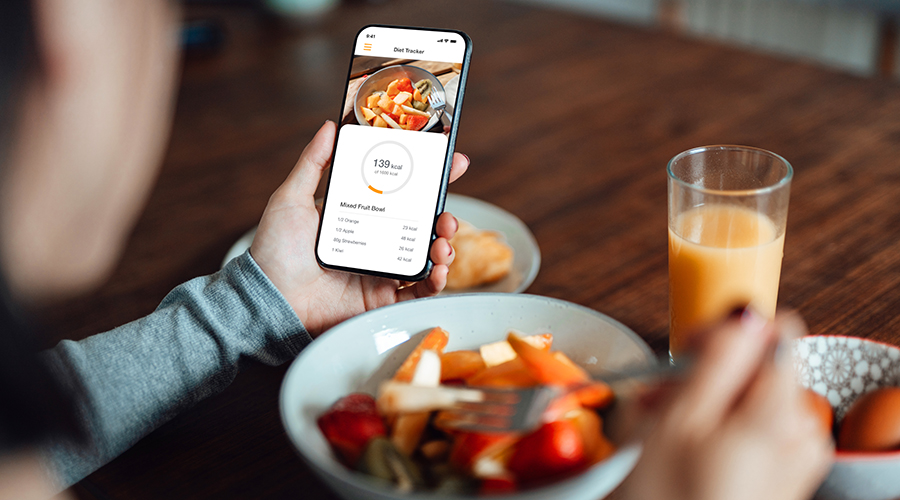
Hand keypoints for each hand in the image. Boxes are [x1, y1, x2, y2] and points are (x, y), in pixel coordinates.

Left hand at [250, 121, 469, 335]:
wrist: (270, 300)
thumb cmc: (275, 251)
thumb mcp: (291, 199)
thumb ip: (312, 162)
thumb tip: (330, 126)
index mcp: (361, 216)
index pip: (402, 193)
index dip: (430, 178)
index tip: (451, 161)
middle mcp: (375, 243)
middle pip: (422, 226)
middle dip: (444, 217)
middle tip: (446, 215)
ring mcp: (381, 271)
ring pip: (426, 256)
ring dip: (444, 247)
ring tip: (443, 242)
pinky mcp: (382, 300)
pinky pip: (419, 291)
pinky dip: (436, 281)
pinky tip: (437, 270)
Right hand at [618, 310, 832, 499]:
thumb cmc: (669, 499)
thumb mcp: (678, 419)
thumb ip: (719, 359)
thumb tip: (746, 312)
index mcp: (779, 411)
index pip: (775, 330)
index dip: (727, 333)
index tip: (689, 355)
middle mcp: (800, 432)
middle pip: (760, 367)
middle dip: (708, 374)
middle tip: (660, 403)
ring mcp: (795, 460)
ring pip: (751, 399)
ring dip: (706, 403)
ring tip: (664, 433)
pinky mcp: (783, 478)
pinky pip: (755, 432)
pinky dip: (718, 431)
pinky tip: (684, 453)